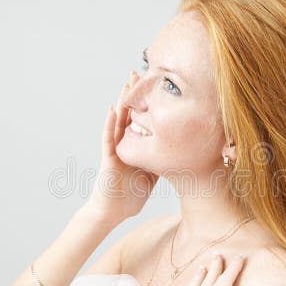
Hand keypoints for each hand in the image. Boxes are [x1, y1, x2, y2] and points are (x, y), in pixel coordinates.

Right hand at [87, 70, 158, 221]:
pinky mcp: (108, 159)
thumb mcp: (151, 175)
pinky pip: (108, 138)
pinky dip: (109, 124)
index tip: (155, 84)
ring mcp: (115, 150)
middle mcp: (124, 144)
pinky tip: (112, 110)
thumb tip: (177, 154)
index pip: (141, 119)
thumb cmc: (129, 197)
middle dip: (134, 94)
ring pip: (118, 120)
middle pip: (129, 114)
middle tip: (140, 71)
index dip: (147, 102)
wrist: (112, 213)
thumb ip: (159, 162)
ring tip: (126, 83)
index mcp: (135, 147)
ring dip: (122, 102)